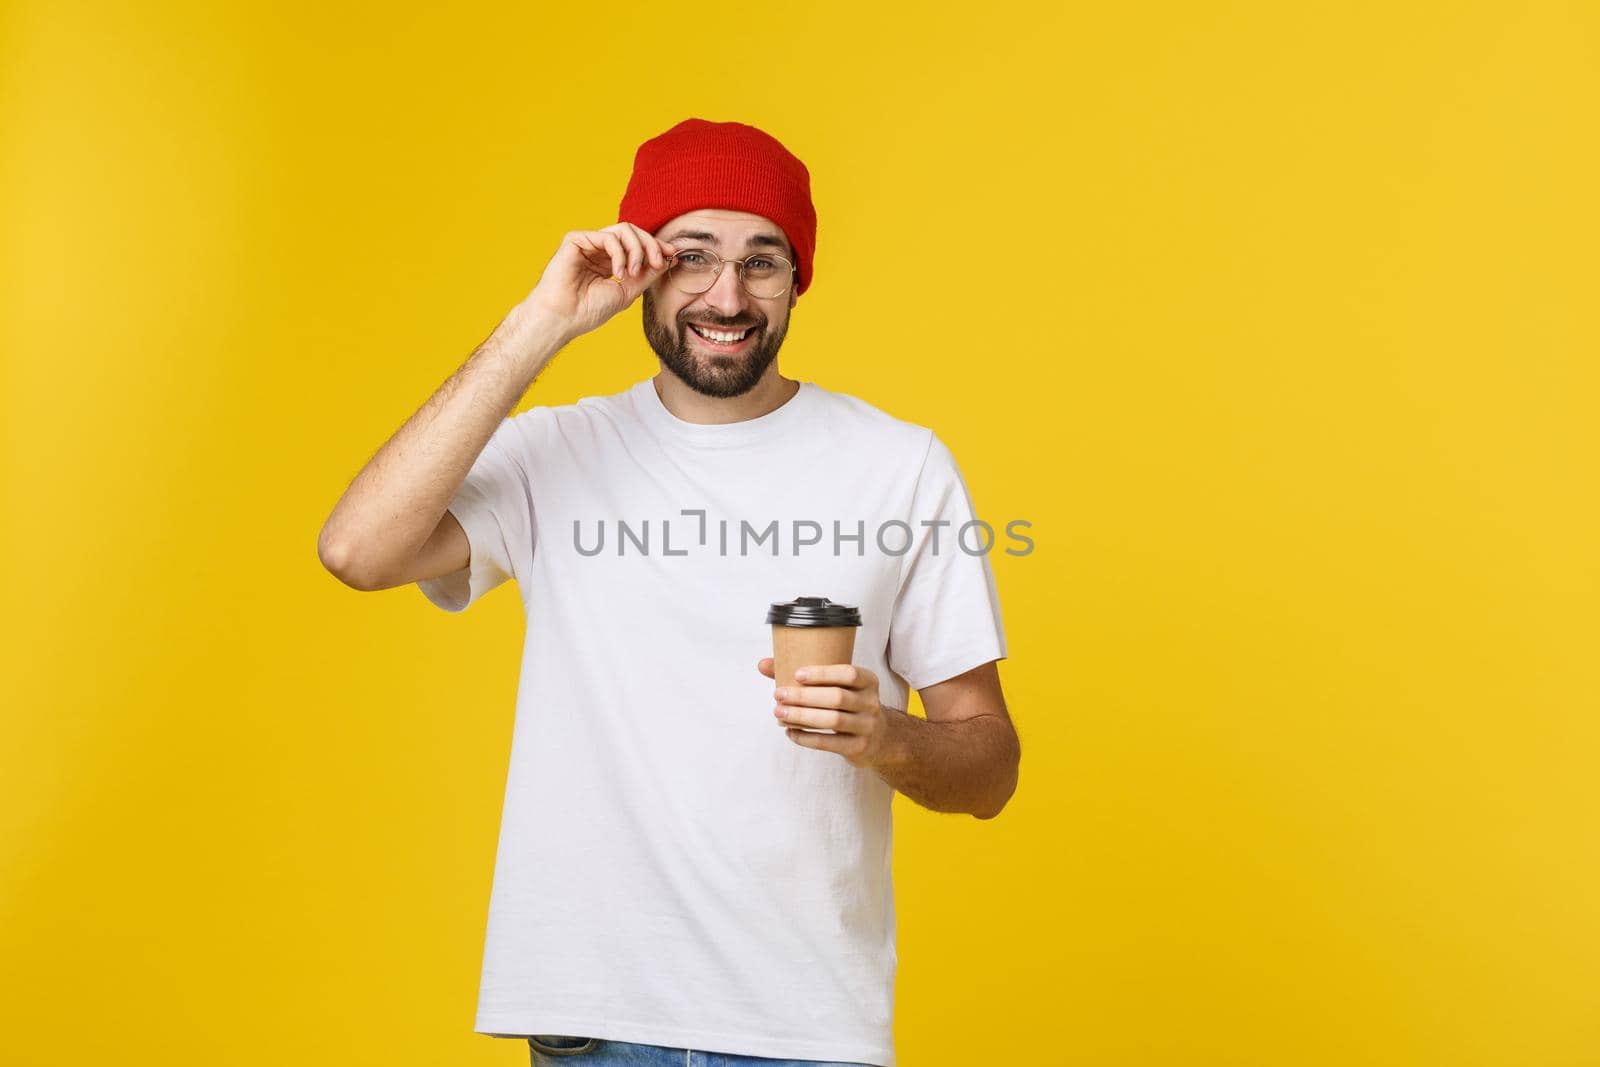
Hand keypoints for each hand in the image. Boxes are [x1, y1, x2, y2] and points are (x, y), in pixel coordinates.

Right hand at [520, 223, 676, 344]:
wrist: (563, 318)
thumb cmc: (588, 311)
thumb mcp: (627, 292)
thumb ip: (646, 274)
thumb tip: (668, 258)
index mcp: (609, 262)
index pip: (637, 245)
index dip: (656, 247)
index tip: (673, 255)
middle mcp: (598, 250)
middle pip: (633, 232)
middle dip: (651, 245)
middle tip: (658, 262)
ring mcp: (587, 244)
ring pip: (623, 230)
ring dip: (637, 249)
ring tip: (633, 272)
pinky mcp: (576, 240)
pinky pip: (608, 236)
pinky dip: (619, 253)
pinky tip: (618, 272)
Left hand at [756, 658, 893, 768]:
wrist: (879, 739)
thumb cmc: (848, 705)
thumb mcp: (837, 687)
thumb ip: (802, 676)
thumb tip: (762, 664)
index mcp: (868, 681)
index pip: (849, 673)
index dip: (823, 673)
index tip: (796, 674)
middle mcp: (871, 702)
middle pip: (837, 698)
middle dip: (804, 697)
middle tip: (778, 695)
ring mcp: (867, 726)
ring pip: (832, 721)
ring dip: (802, 717)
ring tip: (778, 713)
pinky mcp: (858, 747)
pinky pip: (829, 743)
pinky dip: (806, 738)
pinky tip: (790, 732)